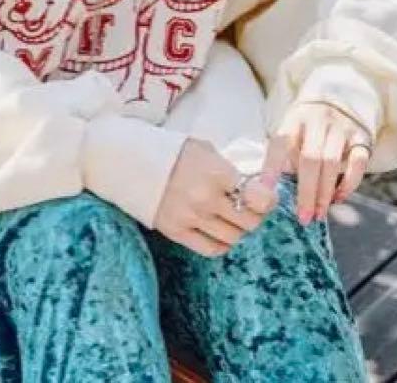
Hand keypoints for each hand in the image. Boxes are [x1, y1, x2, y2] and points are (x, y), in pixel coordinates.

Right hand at [152, 137, 279, 257]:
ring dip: (237, 230)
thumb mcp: (204, 148)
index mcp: (215, 172)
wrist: (128, 160)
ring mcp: (190, 217)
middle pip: (249, 221)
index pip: (258, 197)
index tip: (265, 198)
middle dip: (254, 215)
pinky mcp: (176, 231)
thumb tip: (257, 188)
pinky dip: (221, 244)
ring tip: (229, 218)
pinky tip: (218, 232)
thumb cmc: (171, 150)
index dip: (267, 200)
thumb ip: (230, 168)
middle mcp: (206, 198)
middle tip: (248, 208)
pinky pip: (211, 249)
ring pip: (233, 237)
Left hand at [259, 101, 372, 225]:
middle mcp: (317, 121)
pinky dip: (348, 184)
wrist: (341, 99)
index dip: (272, 166)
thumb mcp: (293, 131)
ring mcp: (341, 128)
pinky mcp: (361, 137)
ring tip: (318, 214)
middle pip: (310, 158)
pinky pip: (357, 163)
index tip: (265, 191)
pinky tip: (338, 198)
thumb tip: (273, 192)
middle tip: (302, 217)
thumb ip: (286, 157)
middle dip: (306, 191)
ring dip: (324, 192)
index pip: (280, 142)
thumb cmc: (309, 126)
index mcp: (294, 119)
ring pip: (331, 163)